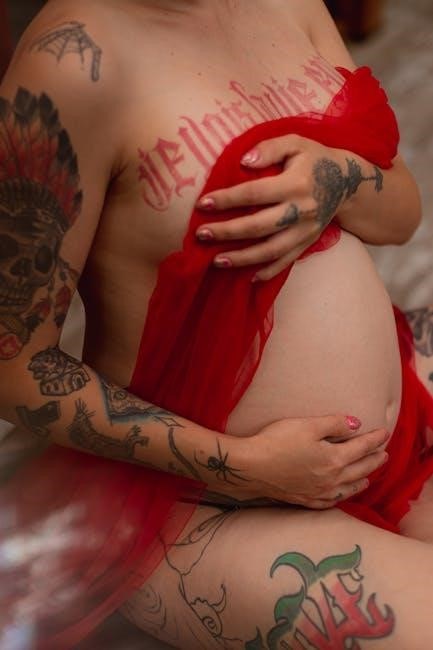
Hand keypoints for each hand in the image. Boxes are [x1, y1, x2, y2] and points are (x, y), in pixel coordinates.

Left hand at [196, 135, 378, 280]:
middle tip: (201, 234)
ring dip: (242, 258)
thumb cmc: (314, 159)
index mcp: (295, 183)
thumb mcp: (295, 143)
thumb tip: (243, 162)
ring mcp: (305, 231)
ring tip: (217, 261)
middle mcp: (301, 210)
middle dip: (227, 232)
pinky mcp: (308, 243)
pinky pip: (286, 261)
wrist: (348, 182)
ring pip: (270, 250)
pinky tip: (248, 278)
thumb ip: (269, 148)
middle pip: (258, 226)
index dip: (227, 200)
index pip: (254, 194)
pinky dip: (268, 272)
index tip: (203, 204)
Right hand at [228, 414, 388, 508]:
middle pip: (360, 469)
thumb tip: (357, 425)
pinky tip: (341, 494)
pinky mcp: (304, 499)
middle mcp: (331, 479)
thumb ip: (335, 424)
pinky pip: (331, 501)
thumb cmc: (277, 441)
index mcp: (334, 459)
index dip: (375, 439)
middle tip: (384, 454)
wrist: (251, 466)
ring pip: (349, 488)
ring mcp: (318, 492)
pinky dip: (342, 496)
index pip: (362, 447)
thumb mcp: (308, 425)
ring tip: (369, 475)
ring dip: (363, 480)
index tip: (384, 433)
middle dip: (374, 460)